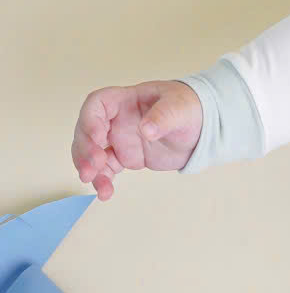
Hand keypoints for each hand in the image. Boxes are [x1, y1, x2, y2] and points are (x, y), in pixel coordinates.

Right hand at [71, 81, 203, 200]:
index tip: (98, 136)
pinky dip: (103, 180)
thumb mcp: (181, 108)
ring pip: (92, 153)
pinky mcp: (125, 157)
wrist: (202, 128)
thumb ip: (164, 116)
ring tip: (94, 182)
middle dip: (85, 148)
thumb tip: (146, 130)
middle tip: (93, 166)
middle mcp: (117, 119)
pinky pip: (106, 169)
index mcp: (127, 100)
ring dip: (88, 168)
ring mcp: (119, 139)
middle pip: (87, 131)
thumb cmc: (190, 108)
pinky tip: (105, 193)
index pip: (98, 103)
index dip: (91, 119)